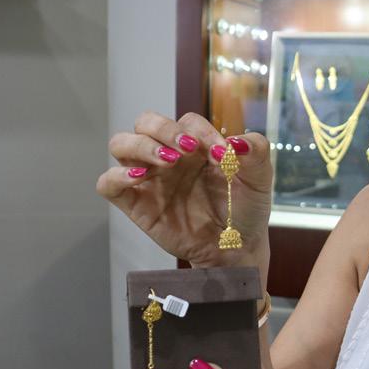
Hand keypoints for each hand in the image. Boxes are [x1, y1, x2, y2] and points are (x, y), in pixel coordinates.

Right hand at [96, 112, 272, 278]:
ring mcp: (150, 178)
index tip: (223, 154)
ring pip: (121, 144)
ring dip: (141, 145)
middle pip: (146, 122)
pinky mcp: (136, 203)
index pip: (187, 121)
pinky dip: (116, 176)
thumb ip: (256, 150)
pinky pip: (108, 183)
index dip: (202, 131)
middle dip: (163, 128)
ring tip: (168, 160)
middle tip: (188, 147)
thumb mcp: (260, 177)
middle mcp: (169, 155)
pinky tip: (139, 178)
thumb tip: (236, 142)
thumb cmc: (245, 208)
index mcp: (196, 144)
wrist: (236, 247)